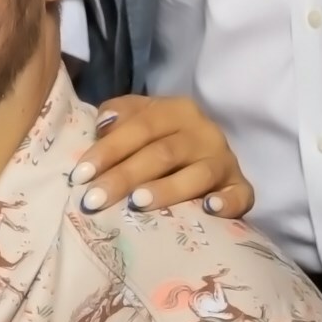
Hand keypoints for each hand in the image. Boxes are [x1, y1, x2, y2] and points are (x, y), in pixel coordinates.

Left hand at [75, 95, 254, 217]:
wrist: (207, 157)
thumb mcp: (140, 120)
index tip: (80, 175)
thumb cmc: (160, 141)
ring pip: (198, 174)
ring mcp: (226, 160)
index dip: (108, 150)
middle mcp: (204, 132)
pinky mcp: (242, 187)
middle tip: (94, 200)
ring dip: (167, 189)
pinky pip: (240, 195)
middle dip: (124, 177)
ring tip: (137, 203)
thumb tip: (102, 124)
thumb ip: (118, 115)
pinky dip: (227, 202)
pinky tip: (209, 210)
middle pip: (163, 153)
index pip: (140, 127)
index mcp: (177, 111)